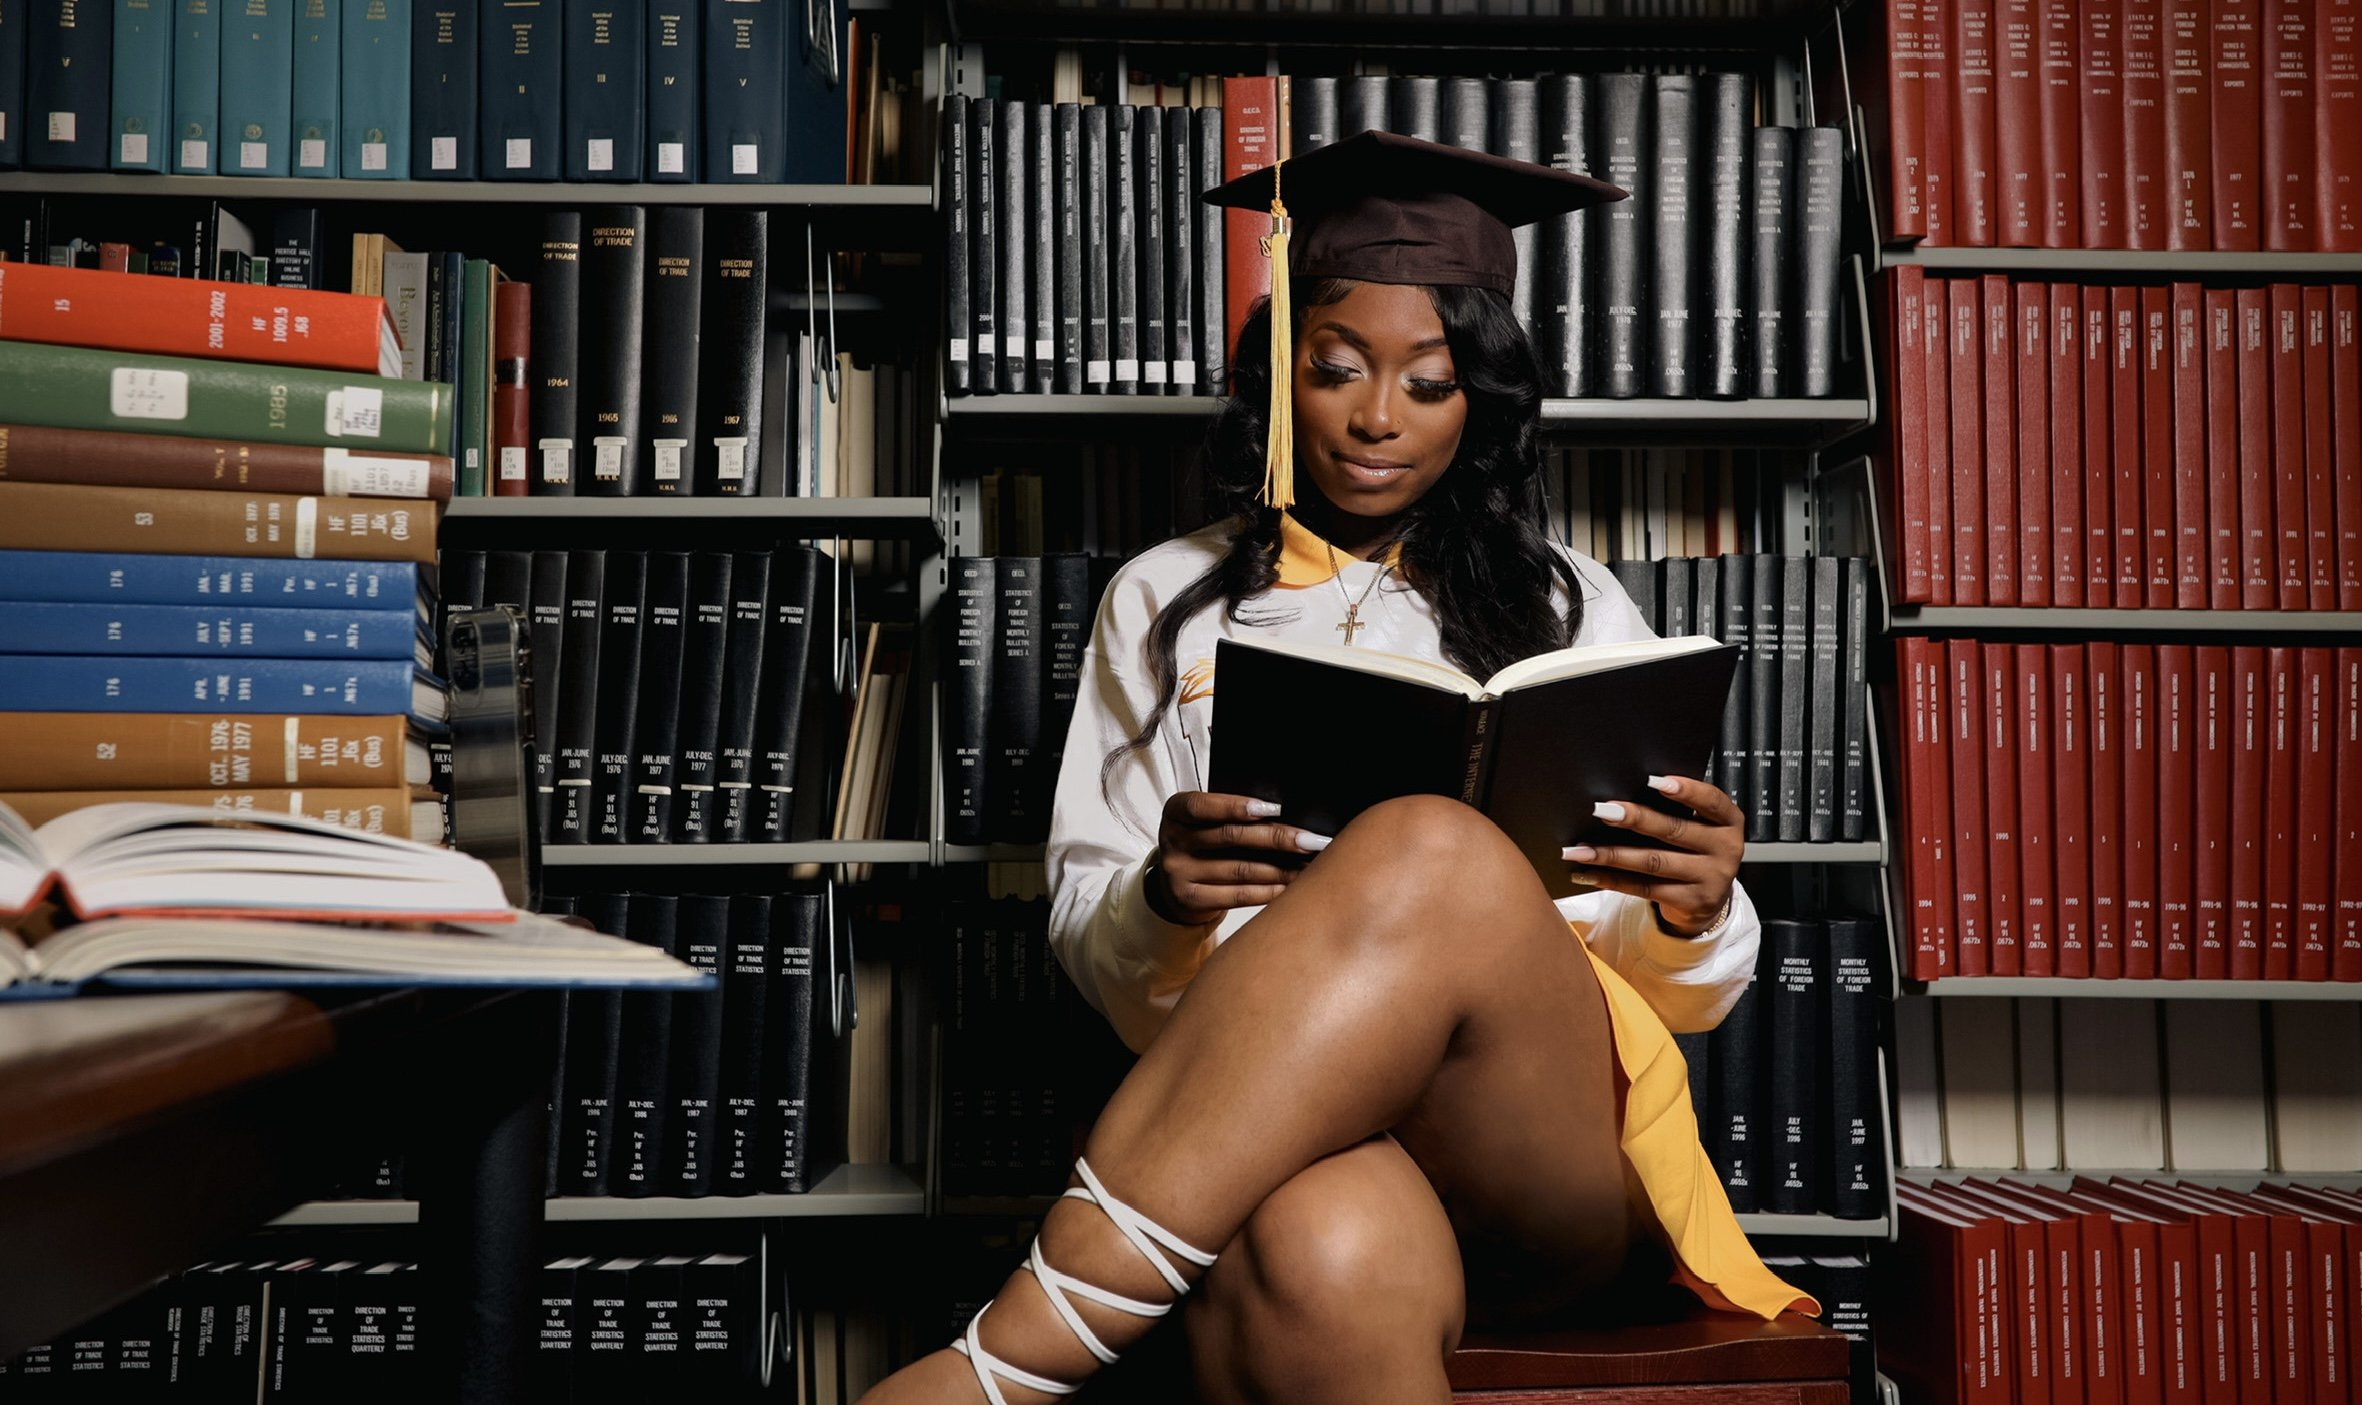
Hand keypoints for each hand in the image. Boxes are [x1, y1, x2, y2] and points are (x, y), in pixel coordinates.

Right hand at [1146, 791, 1331, 925]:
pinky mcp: (1191, 900)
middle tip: (1311, 840)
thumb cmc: (1203, 843)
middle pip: (1230, 837)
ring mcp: (1179, 873)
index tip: (1275, 808)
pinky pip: (1238, 895)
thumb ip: (1233, 815)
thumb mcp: (1205, 822)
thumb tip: (1288, 817)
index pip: (1203, 806)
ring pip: (1240, 869)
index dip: (1236, 806)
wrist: (1175, 884)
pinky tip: (1292, 887)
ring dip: (1281, 868)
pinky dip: (1270, 891)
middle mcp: (1173, 841)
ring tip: (1311, 865)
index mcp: (1176, 812)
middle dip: (1277, 838)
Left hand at [1561, 774, 1743, 936]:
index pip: (1711, 801)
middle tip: (1602, 811)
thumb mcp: (1699, 828)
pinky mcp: (1690, 902)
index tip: (1653, 780)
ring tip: (1580, 849)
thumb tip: (1624, 795)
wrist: (1709, 899)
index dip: (1686, 790)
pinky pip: (1645, 888)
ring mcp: (1710, 878)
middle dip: (1634, 819)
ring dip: (1611, 854)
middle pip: (1674, 830)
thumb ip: (1677, 811)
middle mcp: (1725, 849)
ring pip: (1653, 862)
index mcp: (1728, 822)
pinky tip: (1588, 873)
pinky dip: (1613, 880)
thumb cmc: (1695, 850)